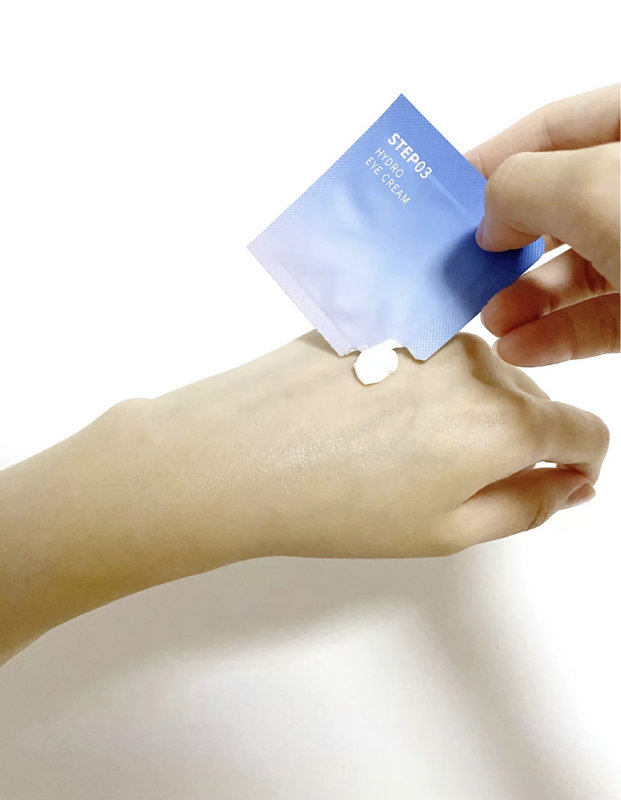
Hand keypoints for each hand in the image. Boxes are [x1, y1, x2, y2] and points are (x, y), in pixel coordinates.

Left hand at [0, 331, 608, 661]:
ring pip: (478, 374)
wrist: (239, 454)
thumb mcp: (445, 530)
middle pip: (530, 399)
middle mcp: (476, 362)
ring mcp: (427, 333)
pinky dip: (421, 384)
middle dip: (514, 440)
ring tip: (396, 451)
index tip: (557, 479)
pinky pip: (429, 354)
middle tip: (448, 484)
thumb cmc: (333, 504)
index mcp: (505, 420)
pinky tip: (370, 417)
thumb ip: (527, 504)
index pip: (584, 431)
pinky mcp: (386, 319)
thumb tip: (570, 485)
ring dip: (463, 410)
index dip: (578, 462)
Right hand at [465, 84, 619, 365]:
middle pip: (563, 202)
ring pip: (582, 264)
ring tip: (488, 320)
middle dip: (506, 240)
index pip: (556, 127)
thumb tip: (490, 210)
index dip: (493, 157)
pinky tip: (522, 346)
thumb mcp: (595, 189)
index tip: (443, 193)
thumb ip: (522, 185)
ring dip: (528, 296)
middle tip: (461, 268)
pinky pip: (607, 313)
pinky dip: (560, 331)